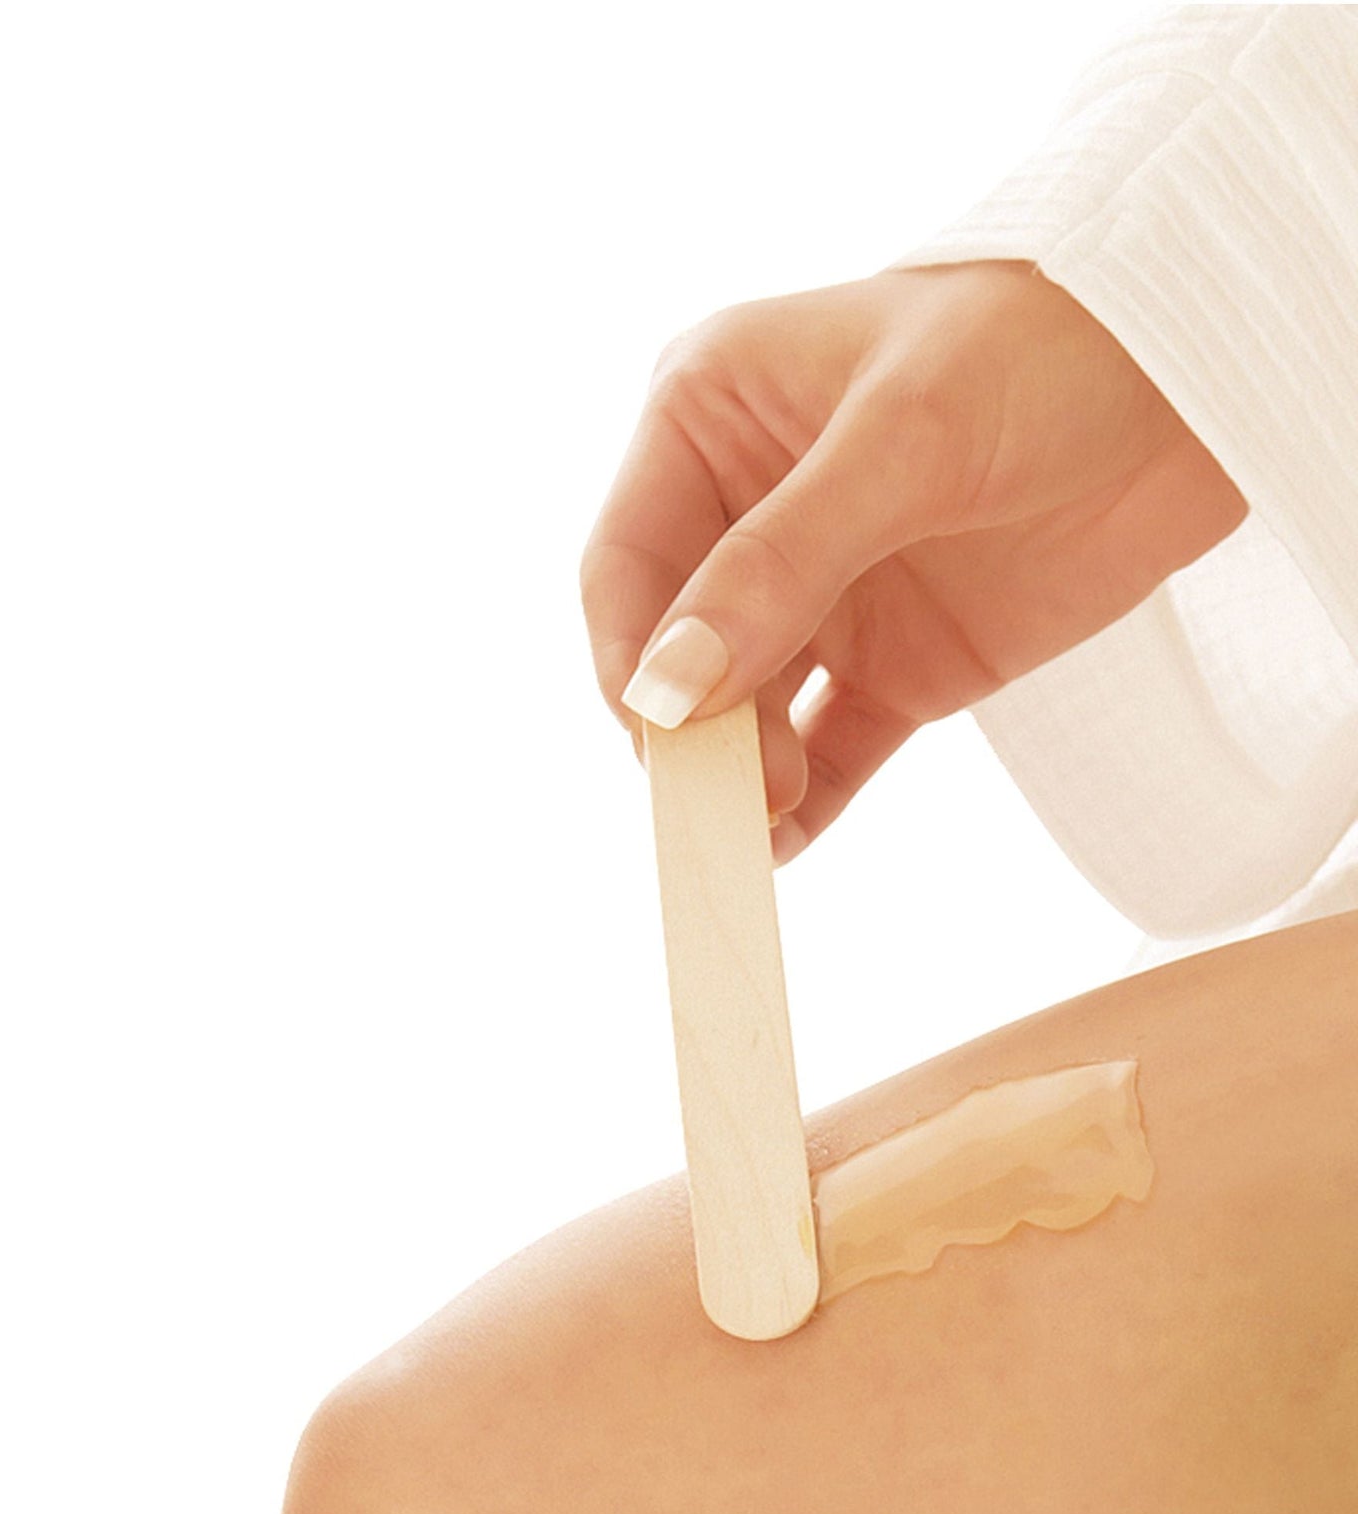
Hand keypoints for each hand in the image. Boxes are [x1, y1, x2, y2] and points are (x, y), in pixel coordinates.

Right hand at [578, 260, 1248, 864]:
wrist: (1209, 381)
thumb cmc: (1048, 348)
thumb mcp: (904, 441)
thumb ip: (779, 564)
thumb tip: (663, 690)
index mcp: (709, 423)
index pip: (627, 562)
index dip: (629, 651)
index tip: (659, 728)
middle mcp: (748, 515)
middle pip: (676, 651)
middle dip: (690, 727)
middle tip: (724, 796)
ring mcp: (822, 596)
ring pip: (745, 711)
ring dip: (743, 774)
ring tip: (766, 820)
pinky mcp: (893, 664)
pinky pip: (829, 749)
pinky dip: (806, 801)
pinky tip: (788, 843)